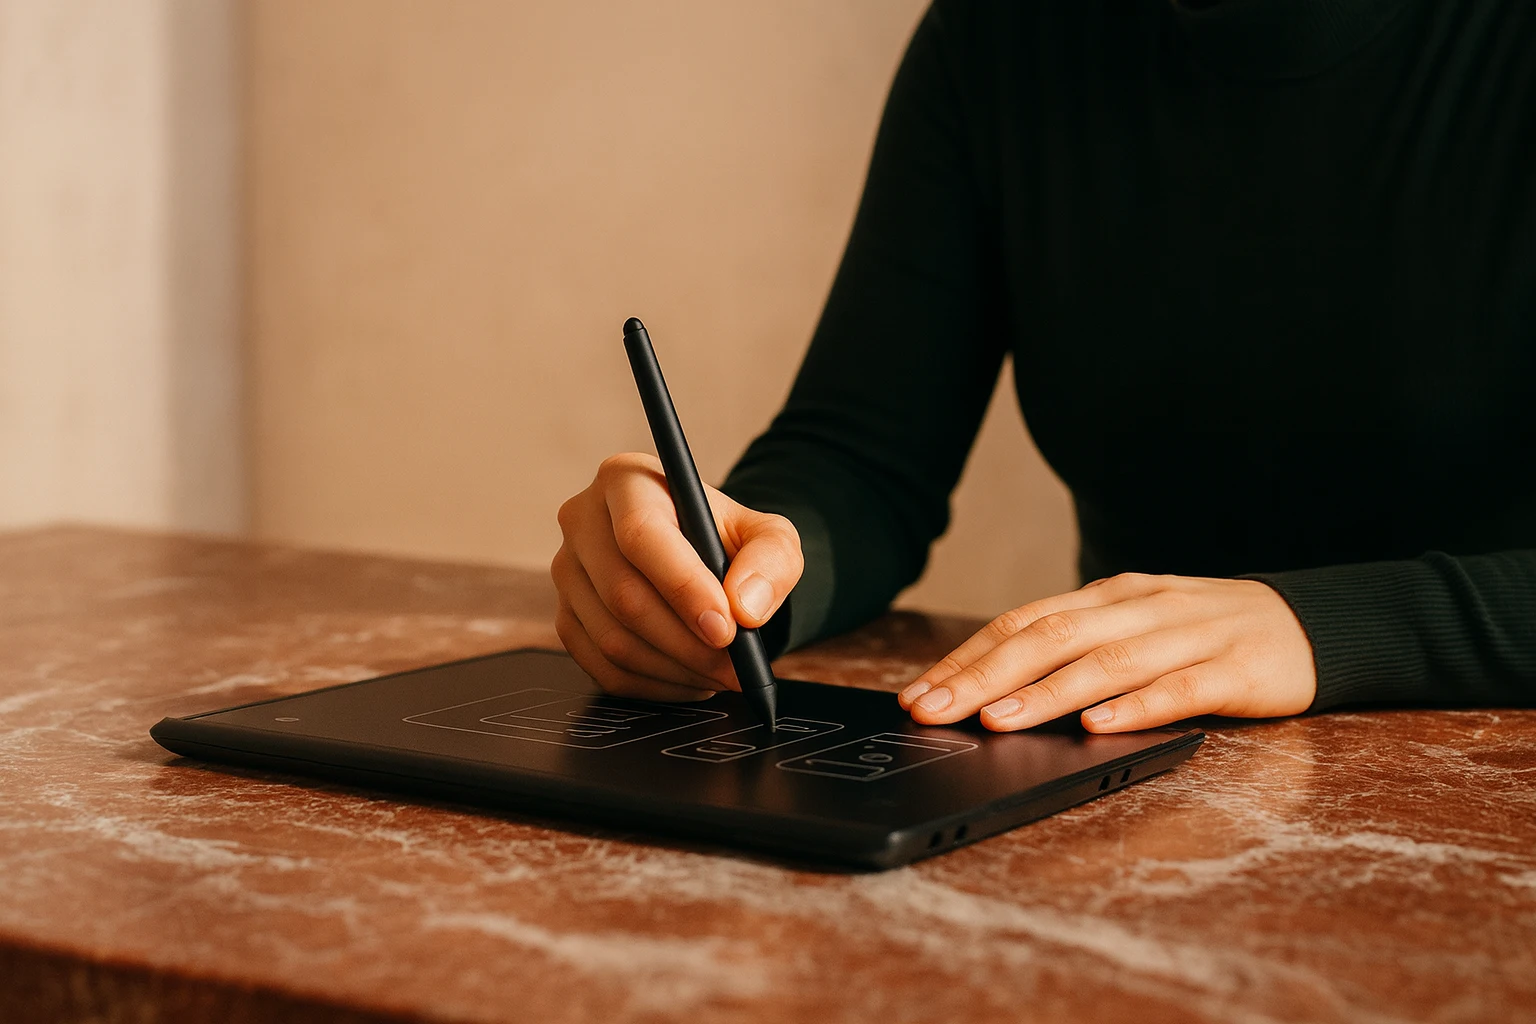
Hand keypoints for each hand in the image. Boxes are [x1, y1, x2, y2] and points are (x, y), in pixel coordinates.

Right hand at [551, 452, 803, 700]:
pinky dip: (653, 686)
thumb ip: (771, 560)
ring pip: (612, 638)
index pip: (642, 534)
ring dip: (674, 669)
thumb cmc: (727, 540)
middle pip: (623, 594)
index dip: (683, 587)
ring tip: (719, 674)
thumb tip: (745, 607)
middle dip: (687, 643)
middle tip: (734, 667)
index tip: (726, 628)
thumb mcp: (768, 536)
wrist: (698, 557)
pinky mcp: (565, 618)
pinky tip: (691, 678)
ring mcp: (567, 572)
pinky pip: (601, 667)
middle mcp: (583, 520)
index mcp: (626, 480)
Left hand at [897, 574, 1316, 732]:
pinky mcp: (1236, 669)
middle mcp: (1140, 608)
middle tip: (936, 710)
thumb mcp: (1134, 629)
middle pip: (1052, 637)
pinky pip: (1180, 689)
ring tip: (998, 720)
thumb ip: (1077, 649)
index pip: (1024, 621)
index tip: (921, 692)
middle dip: (986, 675)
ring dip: (1046, 692)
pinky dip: (1136, 706)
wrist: (1309, 625)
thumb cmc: (1204, 635)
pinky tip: (1099, 725)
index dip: (968, 657)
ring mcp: (1189, 635)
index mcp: (1109, 597)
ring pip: (1107, 661)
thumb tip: (993, 689)